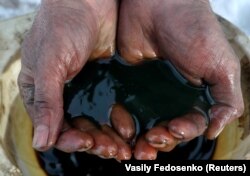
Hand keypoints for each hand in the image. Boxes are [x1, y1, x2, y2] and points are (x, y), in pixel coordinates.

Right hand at [18, 0, 134, 159]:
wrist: (90, 1)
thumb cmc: (63, 25)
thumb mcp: (50, 63)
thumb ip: (46, 101)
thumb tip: (40, 142)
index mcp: (43, 93)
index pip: (53, 127)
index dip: (69, 140)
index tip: (87, 142)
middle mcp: (63, 95)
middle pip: (77, 129)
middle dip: (94, 142)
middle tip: (112, 150)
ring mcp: (85, 90)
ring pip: (95, 123)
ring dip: (108, 137)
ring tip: (123, 146)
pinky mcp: (104, 84)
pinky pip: (110, 109)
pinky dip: (118, 121)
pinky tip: (129, 128)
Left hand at [117, 0, 243, 158]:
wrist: (159, 4)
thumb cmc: (194, 30)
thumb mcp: (221, 66)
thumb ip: (226, 99)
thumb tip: (214, 131)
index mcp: (194, 97)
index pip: (190, 126)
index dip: (183, 133)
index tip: (174, 130)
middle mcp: (171, 98)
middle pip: (165, 130)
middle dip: (160, 141)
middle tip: (151, 141)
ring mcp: (148, 93)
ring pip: (144, 125)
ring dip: (141, 139)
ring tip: (136, 145)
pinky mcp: (127, 85)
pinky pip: (124, 110)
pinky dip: (123, 124)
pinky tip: (121, 130)